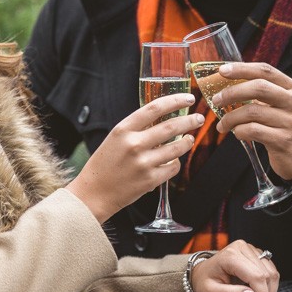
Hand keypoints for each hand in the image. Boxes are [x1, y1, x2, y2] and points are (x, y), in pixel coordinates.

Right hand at [65, 93, 204, 221]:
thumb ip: (137, 128)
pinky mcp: (149, 181)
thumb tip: (165, 117)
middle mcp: (134, 144)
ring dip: (187, 142)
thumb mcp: (116, 138)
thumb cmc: (105, 163)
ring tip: (189, 139)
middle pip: (171, 127)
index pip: (154, 108)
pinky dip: (176, 163)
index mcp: (123, 129)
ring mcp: (143, 163)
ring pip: (176, 148)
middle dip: (189, 121)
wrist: (93, 193)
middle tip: (199, 118)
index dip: (175, 101)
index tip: (189, 98)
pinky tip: (174, 160)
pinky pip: (173, 167)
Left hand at [190, 240, 279, 291]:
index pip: (256, 276)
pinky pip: (270, 271)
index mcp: (230, 256)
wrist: (201, 274)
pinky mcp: (256, 254)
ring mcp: (250, 250)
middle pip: (266, 275)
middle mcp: (242, 248)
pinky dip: (268, 286)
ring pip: (271, 273)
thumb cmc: (204, 282)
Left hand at [211, 62, 291, 179]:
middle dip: (232, 92)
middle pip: (259, 88)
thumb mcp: (283, 105)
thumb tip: (229, 84)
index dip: (242, 68)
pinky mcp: (284, 141)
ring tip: (222, 124)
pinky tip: (236, 134)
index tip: (222, 70)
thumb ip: (263, 94)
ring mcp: (291, 122)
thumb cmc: (288, 127)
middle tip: (216, 100)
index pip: (265, 71)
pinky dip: (239, 131)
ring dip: (231, 117)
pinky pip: (254, 131)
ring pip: (252, 111)